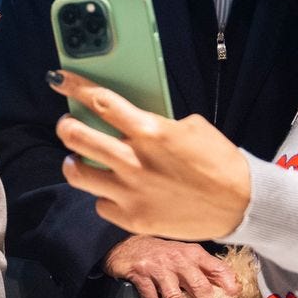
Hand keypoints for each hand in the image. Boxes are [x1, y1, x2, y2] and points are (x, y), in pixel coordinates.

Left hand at [50, 68, 251, 239]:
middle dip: (65, 126)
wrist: (239, 204)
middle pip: (76, 136)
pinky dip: (104, 195)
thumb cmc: (218, 160)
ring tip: (77, 159)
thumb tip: (129, 121)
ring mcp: (129, 192)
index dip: (73, 86)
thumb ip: (154, 123)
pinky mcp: (132, 219)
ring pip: (77, 173)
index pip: (99, 101)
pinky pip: (100, 204)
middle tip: (67, 125)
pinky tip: (114, 191)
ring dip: (73, 162)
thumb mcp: (189, 127)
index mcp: (149, 130)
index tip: (57, 78)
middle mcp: (132, 160)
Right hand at [103, 235, 240, 297]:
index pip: (217, 267)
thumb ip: (204, 271)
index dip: (229, 284)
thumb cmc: (162, 255)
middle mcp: (178, 258)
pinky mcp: (141, 275)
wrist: (128, 247)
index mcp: (193, 254)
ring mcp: (159, 267)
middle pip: (199, 286)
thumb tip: (231, 288)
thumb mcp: (185, 257)